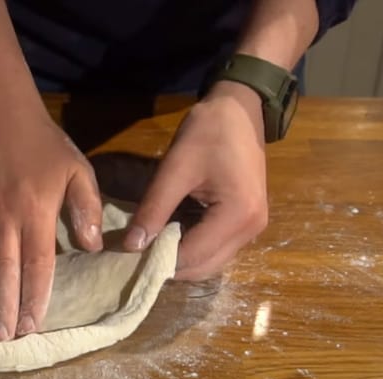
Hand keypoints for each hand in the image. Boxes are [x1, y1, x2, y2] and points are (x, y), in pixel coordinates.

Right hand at [0, 111, 102, 339]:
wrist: (3, 116)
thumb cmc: (46, 147)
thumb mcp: (78, 171)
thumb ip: (86, 208)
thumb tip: (93, 247)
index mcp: (37, 213)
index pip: (37, 265)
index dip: (35, 297)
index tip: (32, 326)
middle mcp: (5, 218)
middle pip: (4, 272)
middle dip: (3, 308)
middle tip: (2, 339)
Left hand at [123, 81, 268, 279]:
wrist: (239, 109)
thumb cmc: (208, 132)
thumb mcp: (175, 168)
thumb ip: (154, 208)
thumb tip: (131, 246)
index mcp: (238, 215)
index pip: (192, 256)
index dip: (159, 260)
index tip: (128, 256)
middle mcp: (252, 229)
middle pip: (205, 266)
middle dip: (170, 265)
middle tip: (138, 254)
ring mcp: (254, 228)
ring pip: (212, 261)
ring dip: (182, 259)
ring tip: (151, 247)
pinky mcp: (248, 221)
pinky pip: (219, 247)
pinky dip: (195, 248)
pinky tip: (171, 236)